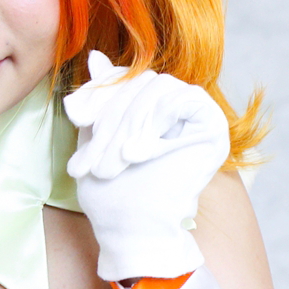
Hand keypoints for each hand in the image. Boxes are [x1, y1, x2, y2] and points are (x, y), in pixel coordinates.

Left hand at [64, 51, 229, 281]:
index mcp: (151, 106)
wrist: (135, 232)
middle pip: (139, 81)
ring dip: (128, 126)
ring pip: (155, 88)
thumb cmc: (113, 194)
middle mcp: (177, 104)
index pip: (124, 77)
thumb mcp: (95, 138)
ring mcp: (198, 113)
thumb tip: (95, 56)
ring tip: (115, 163)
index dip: (99, 92)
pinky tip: (138, 155)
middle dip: (110, 116)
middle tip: (95, 157)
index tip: (75, 116)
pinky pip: (180, 99)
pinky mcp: (213, 125)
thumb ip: (99, 99)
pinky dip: (153, 125)